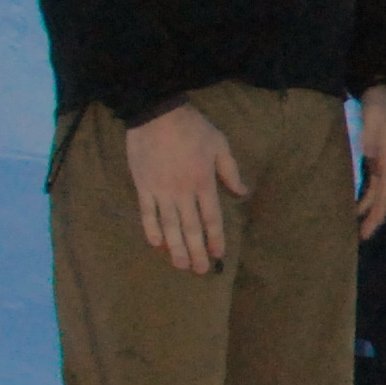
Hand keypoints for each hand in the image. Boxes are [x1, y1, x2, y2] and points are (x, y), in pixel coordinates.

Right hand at [124, 101, 245, 274]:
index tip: (219, 255)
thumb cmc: (192, 128)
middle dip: (197, 251)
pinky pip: (147, 213)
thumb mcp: (219, 144)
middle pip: (191, 228)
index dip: (215, 238)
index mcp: (203, 182)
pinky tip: (156, 244)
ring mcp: (160, 191)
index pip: (211, 218)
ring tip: (181, 265)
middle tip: (200, 271)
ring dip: (176, 247)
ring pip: (169, 225)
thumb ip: (230, 171)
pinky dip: (151, 229)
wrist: (156, 113)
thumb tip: (242, 192)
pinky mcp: (143, 186)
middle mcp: (182, 192)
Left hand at [354, 86, 385, 240]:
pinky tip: (353, 202)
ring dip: (366, 208)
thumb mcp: (372, 121)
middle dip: (372, 217)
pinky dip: (362, 194)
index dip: (378, 213)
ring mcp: (380, 162)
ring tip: (354, 224)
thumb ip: (366, 141)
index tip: (368, 230)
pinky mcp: (373, 158)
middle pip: (381, 197)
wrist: (384, 91)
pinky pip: (369, 181)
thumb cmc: (380, 105)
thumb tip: (363, 160)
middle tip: (359, 236)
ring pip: (375, 191)